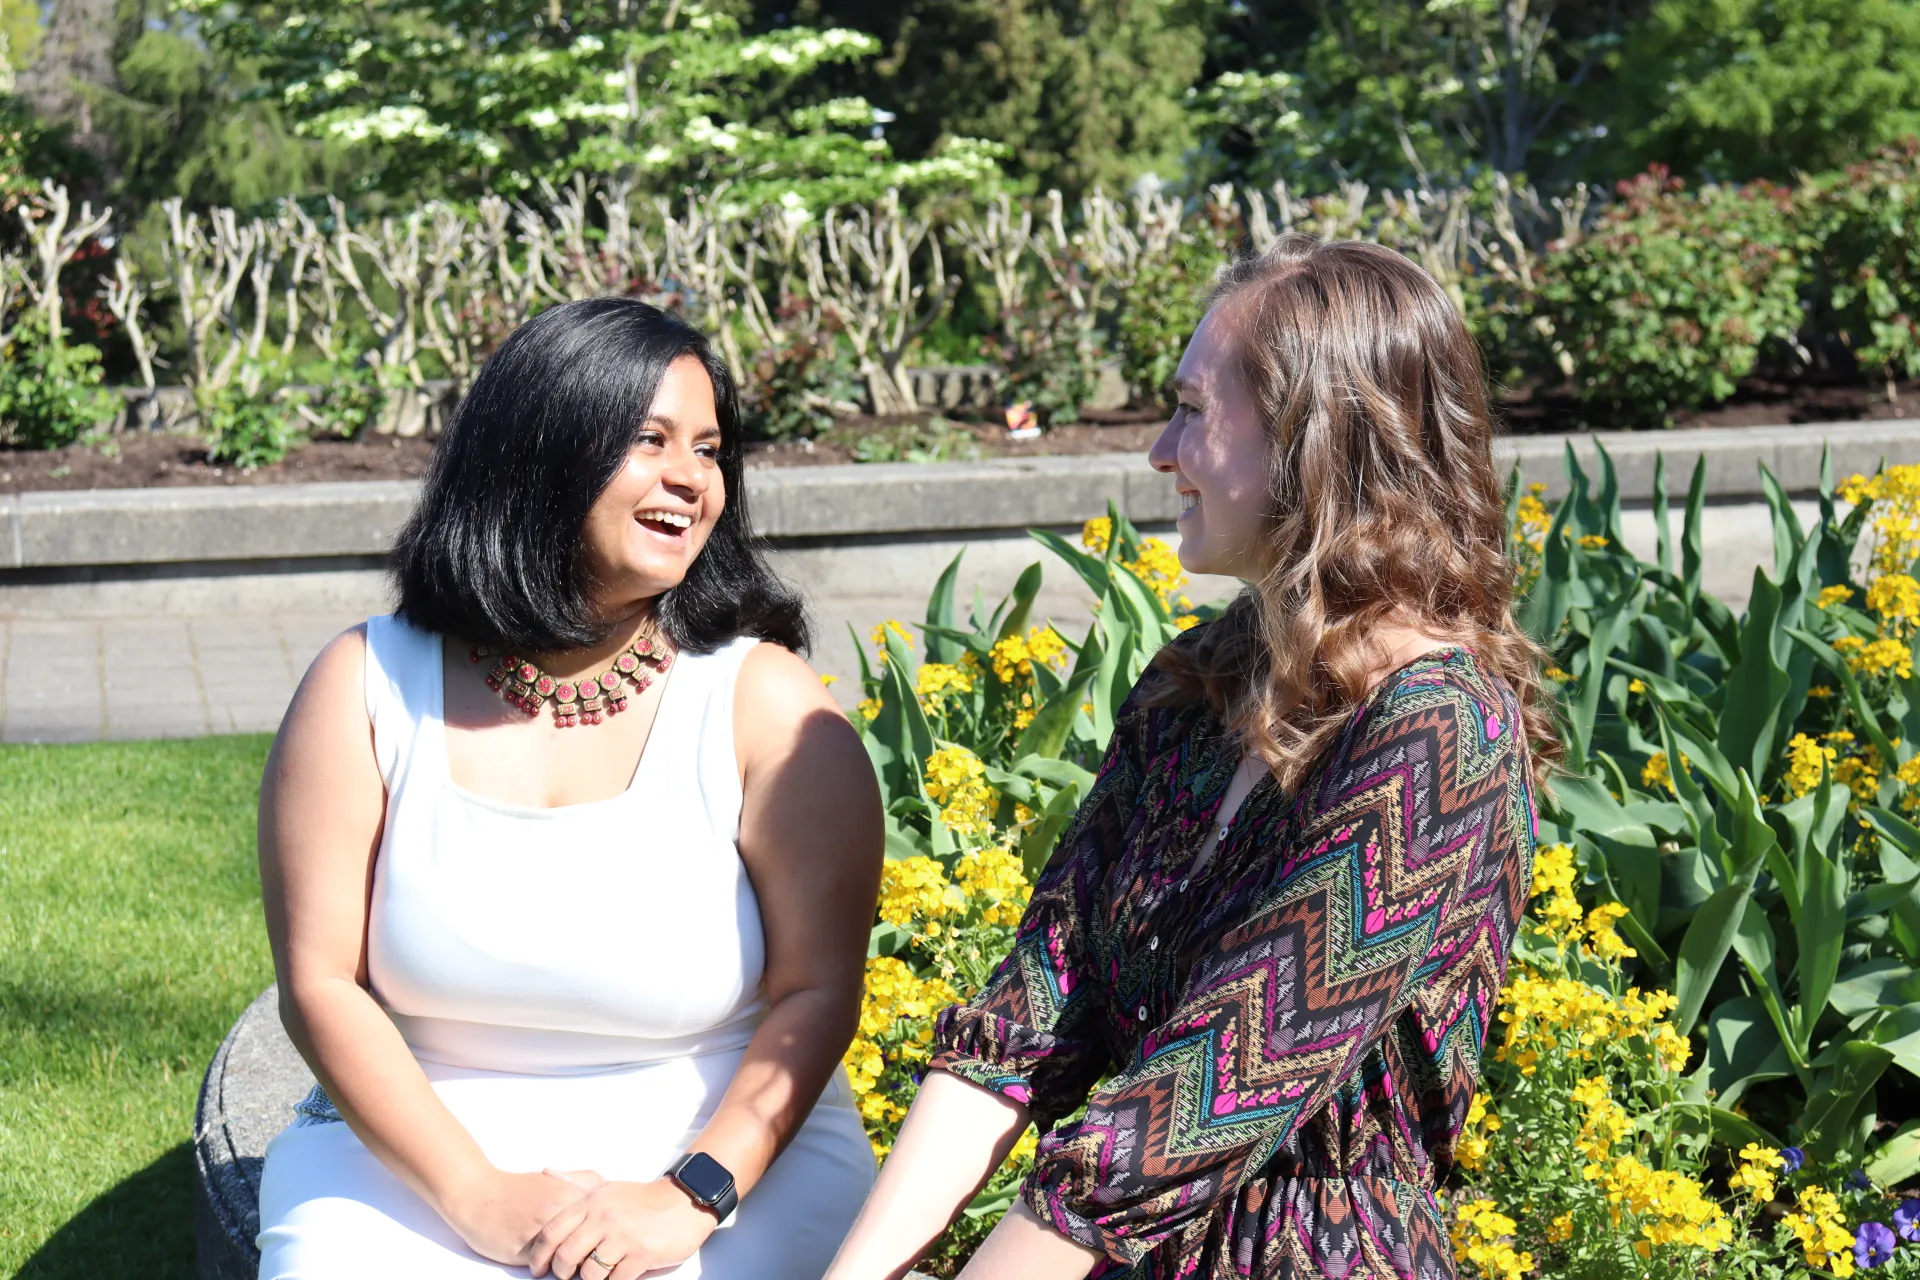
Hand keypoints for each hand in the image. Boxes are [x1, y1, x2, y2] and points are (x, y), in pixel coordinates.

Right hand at [443, 1167, 596, 1265]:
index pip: (603, 1221)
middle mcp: (561, 1211)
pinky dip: (552, 1268)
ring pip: (573, 1257)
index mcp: (571, 1194)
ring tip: (568, 1265)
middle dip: (593, 1253)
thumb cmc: (516, 1190)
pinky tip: (547, 1265)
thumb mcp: (553, 1180)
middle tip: (589, 1259)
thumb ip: (580, 1186)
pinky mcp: (527, 1250)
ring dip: (572, 1264)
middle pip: (593, 1241)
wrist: (478, 1194)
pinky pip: (549, 1266)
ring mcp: (545, 1231)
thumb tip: (604, 1199)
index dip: (605, 1235)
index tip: (604, 1242)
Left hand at [529, 1171, 719, 1279]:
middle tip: (566, 1276)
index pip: (551, 1232)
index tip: (538, 1269)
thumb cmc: (641, 1198)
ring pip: (589, 1273)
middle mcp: (603, 1219)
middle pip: (566, 1257)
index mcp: (591, 1203)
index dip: (539, 1255)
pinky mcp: (641, 1255)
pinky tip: (615, 1276)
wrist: (684, 1202)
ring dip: (589, 1279)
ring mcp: (623, 1238)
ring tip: (595, 1275)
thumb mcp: (606, 1187)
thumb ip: (576, 1181)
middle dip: (561, 1273)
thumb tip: (547, 1171)